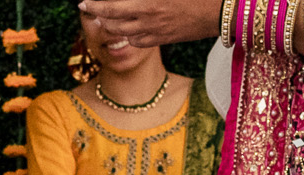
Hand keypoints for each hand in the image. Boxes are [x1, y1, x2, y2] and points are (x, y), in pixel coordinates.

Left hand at [78, 0, 225, 46]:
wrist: (220, 11)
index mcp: (148, 3)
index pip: (111, 7)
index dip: (94, 5)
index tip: (83, 2)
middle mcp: (147, 20)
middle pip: (111, 24)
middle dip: (98, 18)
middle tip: (91, 10)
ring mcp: (154, 33)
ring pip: (122, 35)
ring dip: (111, 27)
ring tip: (106, 19)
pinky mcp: (162, 40)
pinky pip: (137, 42)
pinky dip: (129, 35)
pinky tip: (129, 28)